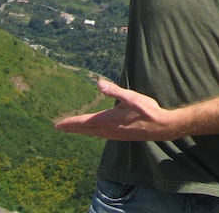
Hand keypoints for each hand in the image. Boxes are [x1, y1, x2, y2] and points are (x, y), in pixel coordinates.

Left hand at [55, 80, 181, 141]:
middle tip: (59, 127)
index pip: (83, 122)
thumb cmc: (146, 111)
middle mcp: (107, 130)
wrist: (160, 127)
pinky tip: (92, 131)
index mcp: (108, 120)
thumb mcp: (131, 97)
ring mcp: (113, 134)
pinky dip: (90, 133)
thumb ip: (114, 90)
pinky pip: (99, 135)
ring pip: (91, 133)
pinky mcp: (119, 136)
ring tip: (71, 129)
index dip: (70, 123)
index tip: (57, 125)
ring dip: (80, 131)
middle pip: (84, 130)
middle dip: (71, 128)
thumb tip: (98, 82)